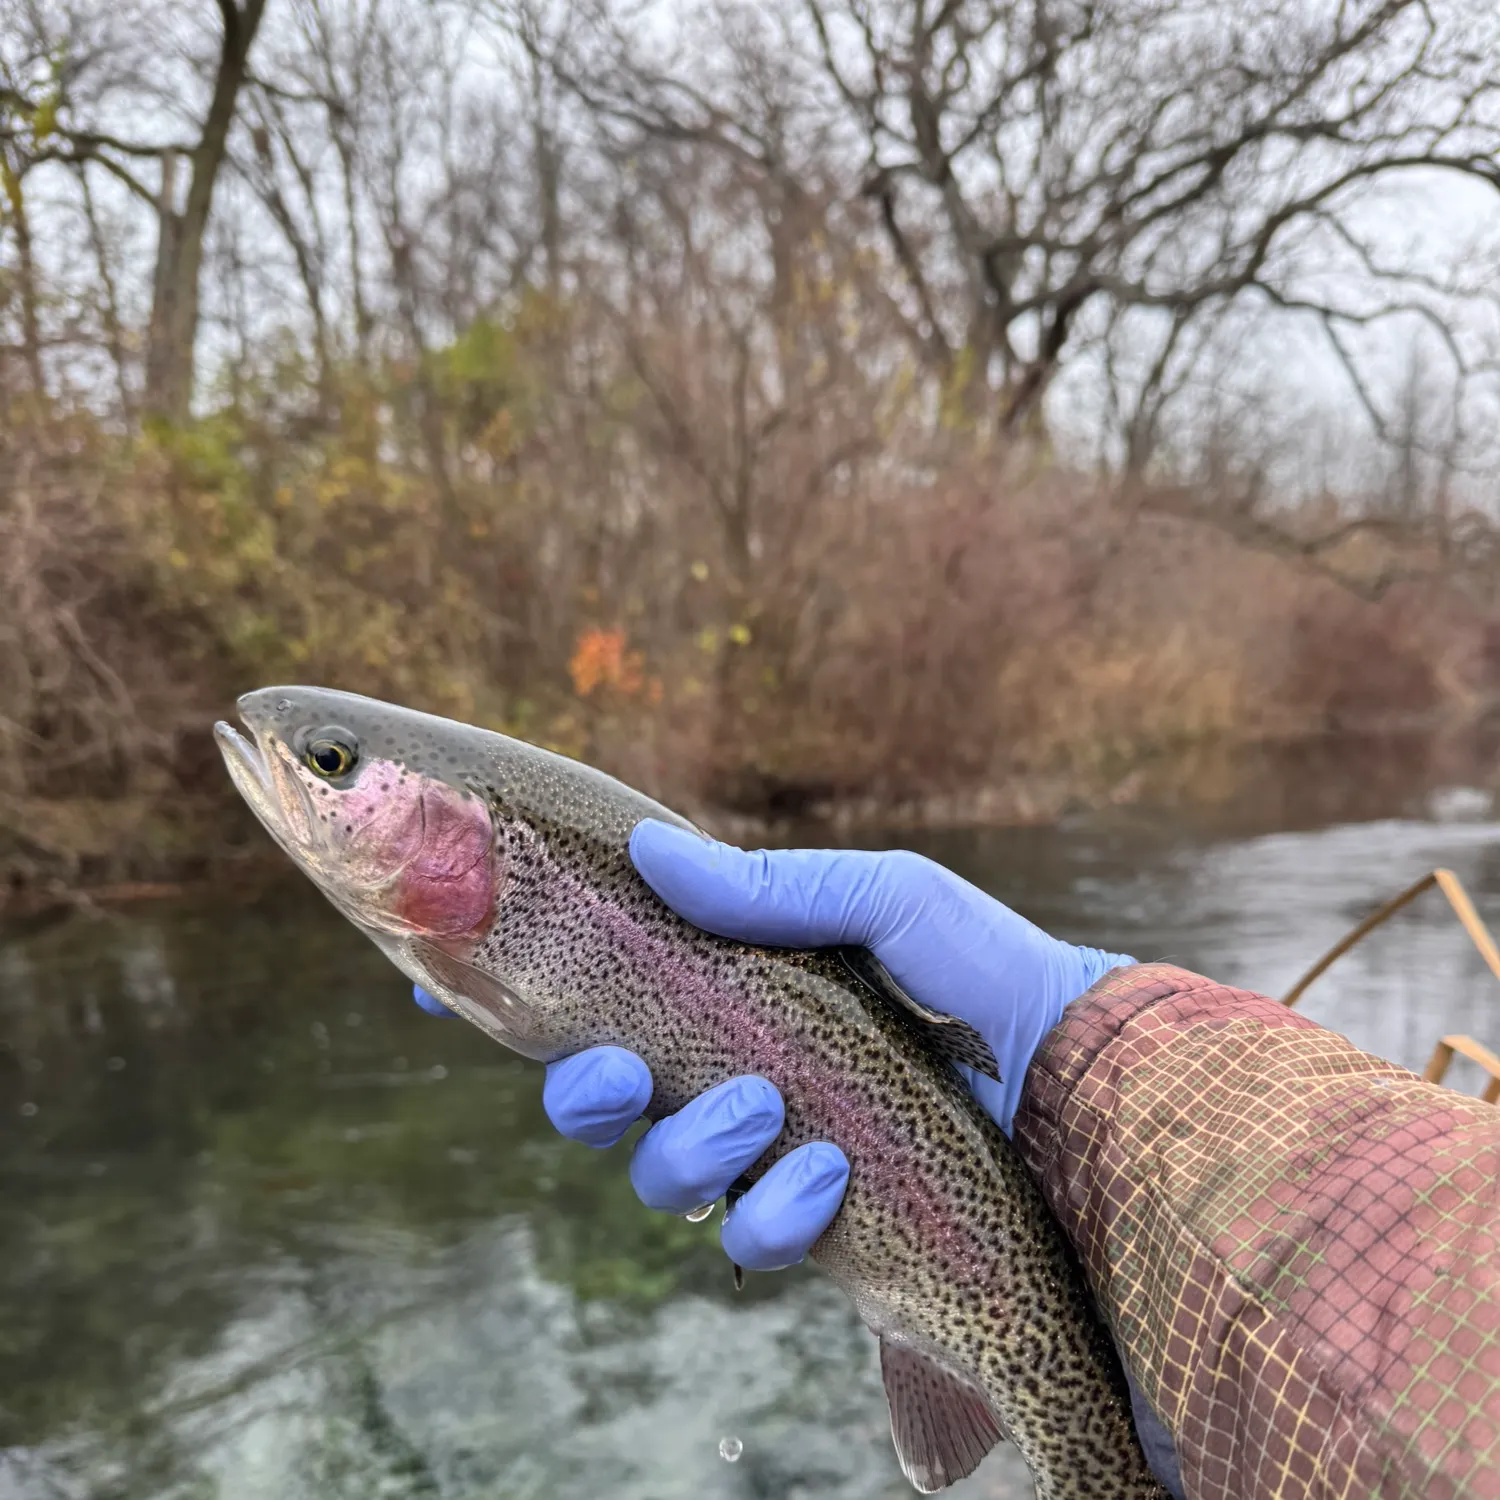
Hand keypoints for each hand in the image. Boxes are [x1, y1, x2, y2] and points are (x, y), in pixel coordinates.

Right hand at [415, 820, 1132, 1270]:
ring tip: (762, 1116)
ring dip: (689, 1151)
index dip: (506, 1000)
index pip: (596, 998)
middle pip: (600, 1106)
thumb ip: (775, 889)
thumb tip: (655, 852)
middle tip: (613, 1075)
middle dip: (581, 1096)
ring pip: (662, 1178)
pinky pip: (750, 1240)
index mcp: (734, 998)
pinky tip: (827, 1185)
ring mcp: (773, 1160)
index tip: (427, 984)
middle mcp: (735, 1079)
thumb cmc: (989, 974)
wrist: (1089, 1082)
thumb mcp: (887, 903)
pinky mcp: (821, 1231)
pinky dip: (776, 1213)